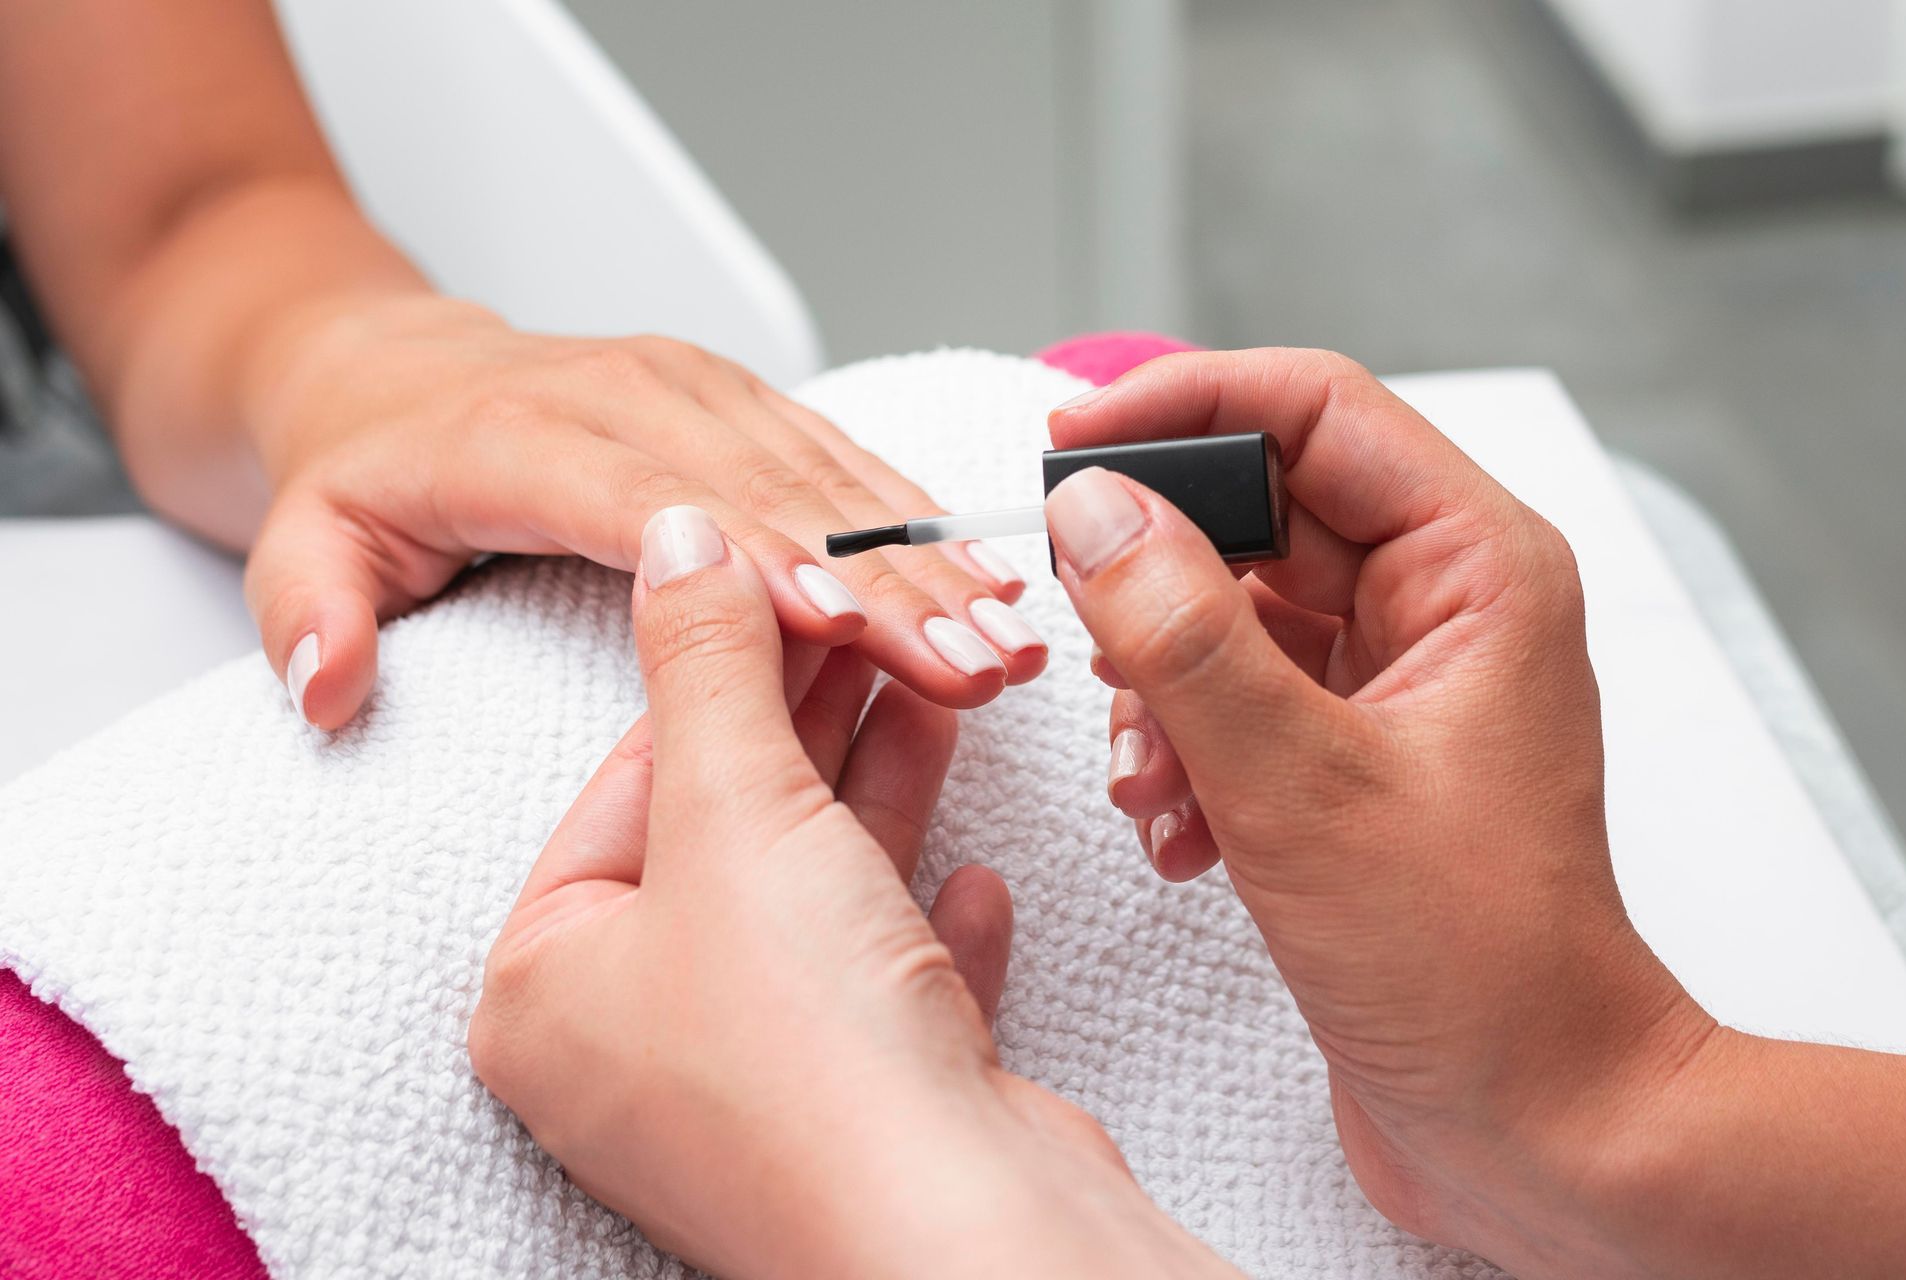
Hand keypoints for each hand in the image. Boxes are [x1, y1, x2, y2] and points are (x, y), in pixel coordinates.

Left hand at [238, 296, 1043, 728]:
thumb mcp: (303, 537)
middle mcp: (633, 399)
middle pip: (778, 496)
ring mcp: (699, 391)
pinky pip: (848, 460)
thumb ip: (312, 609)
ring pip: (836, 477)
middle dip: (888, 587)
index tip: (842, 624)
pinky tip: (990, 580)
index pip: (657, 506)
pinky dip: (923, 525)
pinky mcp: (745, 401)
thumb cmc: (366, 469)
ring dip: (932, 564)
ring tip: (1012, 644)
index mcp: (529, 439)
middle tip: (977, 664)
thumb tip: (324, 687)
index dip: (755, 562)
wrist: (393, 364)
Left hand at [469, 504, 1233, 1279]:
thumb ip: (704, 659)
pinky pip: (888, 988)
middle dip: (814, 720)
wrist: (958, 1239)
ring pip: (818, 901)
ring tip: (946, 689)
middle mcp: (634, 1049)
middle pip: (727, 835)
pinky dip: (928, 922)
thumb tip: (677, 532)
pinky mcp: (861, 1115)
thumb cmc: (805, 1045)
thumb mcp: (736, 808)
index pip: (627, 782)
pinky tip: (979, 875)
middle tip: (881, 619)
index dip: (718, 667)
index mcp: (546, 988)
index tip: (790, 581)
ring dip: (883, 796)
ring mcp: (752, 1089)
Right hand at [1045, 350, 1715, 1275]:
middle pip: (1260, 509)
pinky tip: (1178, 831)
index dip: (1182, 404)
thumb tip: (1094, 511)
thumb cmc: (1474, 967)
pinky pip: (1235, 698)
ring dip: (1160, 685)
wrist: (1537, 1120)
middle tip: (1083, 621)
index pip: (1314, 410)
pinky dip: (1182, 748)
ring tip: (1148, 776)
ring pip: (1233, 610)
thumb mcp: (1300, 785)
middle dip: (1157, 576)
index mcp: (1477, 568)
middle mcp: (1442, 606)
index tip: (1067, 438)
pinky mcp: (1349, 755)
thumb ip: (1185, 636)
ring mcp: (1394, 683)